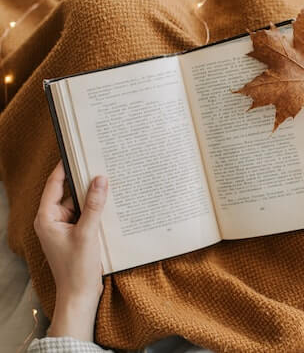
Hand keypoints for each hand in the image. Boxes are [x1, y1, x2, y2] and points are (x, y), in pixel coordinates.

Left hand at [34, 161, 107, 340]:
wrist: (80, 296)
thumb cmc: (77, 269)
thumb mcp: (87, 233)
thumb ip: (94, 205)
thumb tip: (100, 179)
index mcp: (47, 218)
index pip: (55, 185)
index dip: (65, 167)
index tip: (77, 152)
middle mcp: (53, 221)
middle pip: (69, 193)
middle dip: (86, 182)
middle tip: (102, 166)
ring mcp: (65, 229)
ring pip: (81, 205)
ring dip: (94, 198)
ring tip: (111, 184)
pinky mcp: (77, 236)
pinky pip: (87, 216)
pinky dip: (98, 211)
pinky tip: (112, 205)